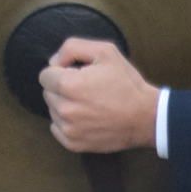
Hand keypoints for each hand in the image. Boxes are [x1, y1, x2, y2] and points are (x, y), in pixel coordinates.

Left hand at [40, 35, 159, 153]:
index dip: (61, 71)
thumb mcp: (105, 51)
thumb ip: (72, 48)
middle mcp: (64, 109)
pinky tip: (87, 118)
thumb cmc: (126, 83)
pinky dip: (67, 123)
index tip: (78, 74)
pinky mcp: (73, 143)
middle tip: (87, 89)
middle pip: (48, 93)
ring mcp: (68, 129)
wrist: (146, 117)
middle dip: (62, 89)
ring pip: (53, 111)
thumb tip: (53, 62)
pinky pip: (57, 129)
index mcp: (68, 85)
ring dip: (65, 105)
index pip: (45, 75)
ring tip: (89, 104)